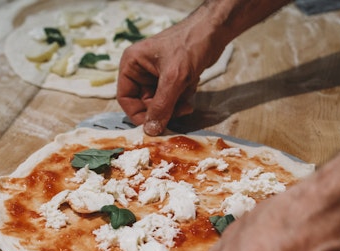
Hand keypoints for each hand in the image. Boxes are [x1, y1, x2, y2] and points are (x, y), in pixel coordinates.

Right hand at [117, 13, 225, 135]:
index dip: (138, 114)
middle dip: (163, 109)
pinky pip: (171, 97)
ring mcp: (155, 74)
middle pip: (144, 103)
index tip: (154, 125)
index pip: (125, 98)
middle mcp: (140, 70)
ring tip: (188, 94)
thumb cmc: (190, 45)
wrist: (215, 30)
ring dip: (175, 104)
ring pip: (160, 103)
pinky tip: (192, 84)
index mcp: (131, 65)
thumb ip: (161, 106)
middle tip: (181, 110)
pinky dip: (182, 96)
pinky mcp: (170, 77)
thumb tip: (150, 131)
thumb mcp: (174, 78)